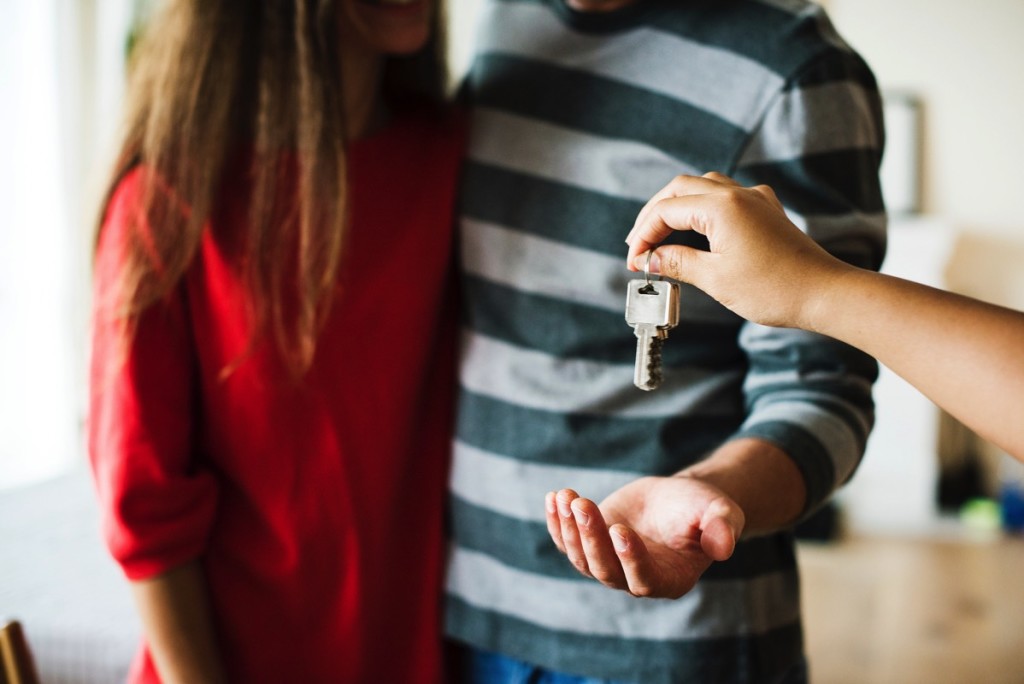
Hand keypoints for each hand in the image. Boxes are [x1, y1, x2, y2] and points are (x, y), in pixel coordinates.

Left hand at [545, 476, 744, 598]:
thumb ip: (723, 528)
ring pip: (582, 557)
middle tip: (582, 504)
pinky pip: (567, 542)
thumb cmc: (704, 508)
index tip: (619, 529)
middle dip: (591, 537)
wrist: (680, 499)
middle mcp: (635, 579)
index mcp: (670, 579)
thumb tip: (725, 547)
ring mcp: (610, 563)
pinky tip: (554, 498)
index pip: (643, 580)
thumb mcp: (720, 512)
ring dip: (569, 528)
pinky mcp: (592, 545)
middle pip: (605, 570)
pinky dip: (557, 523)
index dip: (629, 558)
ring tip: (565, 496)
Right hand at [624, 172, 848, 329]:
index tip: (634, 262)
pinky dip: (702, 208)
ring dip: (677, 207)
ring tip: (661, 235)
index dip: (644, 235)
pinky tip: (697, 229)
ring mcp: (755, 200)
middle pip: (680, 189)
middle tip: (639, 245)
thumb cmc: (774, 289)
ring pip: (703, 187)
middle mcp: (738, 194)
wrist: (824, 293)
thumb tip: (651, 258)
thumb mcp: (716, 279)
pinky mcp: (766, 211)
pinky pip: (726, 197)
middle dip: (654, 215)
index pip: (666, 210)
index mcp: (722, 207)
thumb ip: (678, 262)